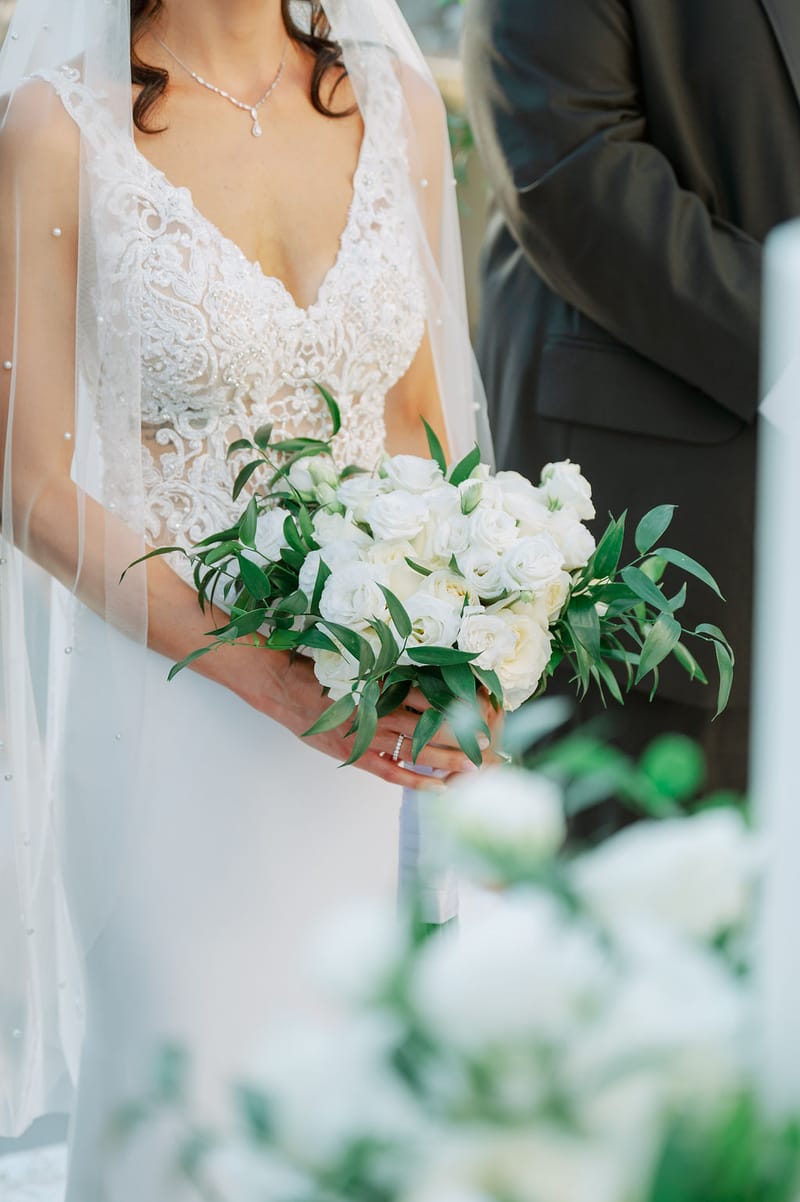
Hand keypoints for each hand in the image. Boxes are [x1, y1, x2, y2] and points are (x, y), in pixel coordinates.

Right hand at [244, 652, 482, 790]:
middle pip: (425, 726)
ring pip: (412, 750)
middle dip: (457, 734)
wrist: (278, 685)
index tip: (480, 703)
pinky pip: (388, 770)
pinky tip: (437, 787)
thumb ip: (384, 664)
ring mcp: (363, 735)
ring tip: (472, 766)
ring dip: (444, 758)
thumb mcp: (354, 656)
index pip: (423, 695)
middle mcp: (373, 711)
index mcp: (376, 685)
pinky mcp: (353, 752)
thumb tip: (417, 660)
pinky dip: (413, 780)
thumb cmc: (317, 665)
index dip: (451, 701)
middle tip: (486, 741)